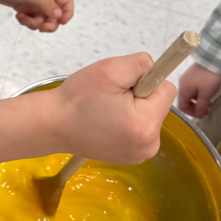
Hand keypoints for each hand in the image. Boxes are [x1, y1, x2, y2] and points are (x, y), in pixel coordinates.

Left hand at [0, 0, 73, 31]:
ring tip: (22, 18)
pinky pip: (30, 20)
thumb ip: (47, 5)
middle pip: (55, 16)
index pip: (67, 2)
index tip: (62, 22)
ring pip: (41, 20)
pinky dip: (25, 21)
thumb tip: (59, 16)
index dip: (68, 13)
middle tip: (41, 28)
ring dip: (33, 24)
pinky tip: (17, 15)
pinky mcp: (23, 8)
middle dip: (49, 25)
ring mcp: (33, 3)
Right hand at [34, 53, 176, 163]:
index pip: (167, 90)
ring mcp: (140, 155)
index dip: (145, 81)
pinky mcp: (131, 157)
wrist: (53, 124)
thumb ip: (141, 63)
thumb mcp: (110, 69)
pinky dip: (127, 122)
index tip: (122, 86)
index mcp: (146, 126)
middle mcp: (149, 146)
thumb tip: (156, 69)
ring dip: (133, 109)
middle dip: (139, 97)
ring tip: (106, 110)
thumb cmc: (78, 98)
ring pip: (150, 116)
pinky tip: (106, 122)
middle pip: (159, 105)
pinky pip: (140, 129)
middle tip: (110, 99)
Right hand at [177, 62, 220, 117]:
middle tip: (206, 111)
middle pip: (185, 101)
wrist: (211, 59)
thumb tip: (197, 115)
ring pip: (189, 95)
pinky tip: (206, 95)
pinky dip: (198, 95)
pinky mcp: (191, 76)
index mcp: (183, 91)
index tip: (201, 115)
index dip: (191, 113)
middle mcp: (182, 86)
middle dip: (195, 108)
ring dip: (197, 102)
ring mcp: (186, 80)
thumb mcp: (206, 94)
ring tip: (208, 104)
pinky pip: (192, 89)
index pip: (182, 107)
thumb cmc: (208, 78)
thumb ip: (201, 106)